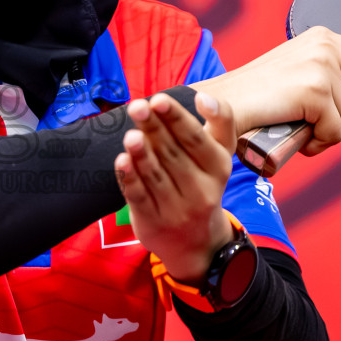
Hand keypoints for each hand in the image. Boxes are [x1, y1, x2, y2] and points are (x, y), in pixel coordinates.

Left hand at [114, 91, 236, 284]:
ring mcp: (177, 208)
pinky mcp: (153, 222)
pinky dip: (129, 178)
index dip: (177, 118)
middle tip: (137, 106)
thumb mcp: (219, 156)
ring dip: (142, 154)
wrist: (197, 243)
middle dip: (153, 127)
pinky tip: (121, 160)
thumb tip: (204, 96)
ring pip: (156, 175)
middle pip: (173, 153)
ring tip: (131, 135)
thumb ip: (220, 122)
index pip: (195, 139)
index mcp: (218, 167)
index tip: (159, 99)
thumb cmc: (203, 184)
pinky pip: (139, 197)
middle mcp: (201, 190)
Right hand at [192, 26, 340, 155]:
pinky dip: (318, 143)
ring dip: (334, 136)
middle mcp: (326, 44)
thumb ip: (335, 84)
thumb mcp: (300, 82)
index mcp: (325, 38)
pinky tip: (296, 135)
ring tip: (304, 131)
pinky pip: (338, 130)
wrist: (217, 107)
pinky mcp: (314, 88)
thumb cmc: (256, 104)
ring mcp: (321, 64)